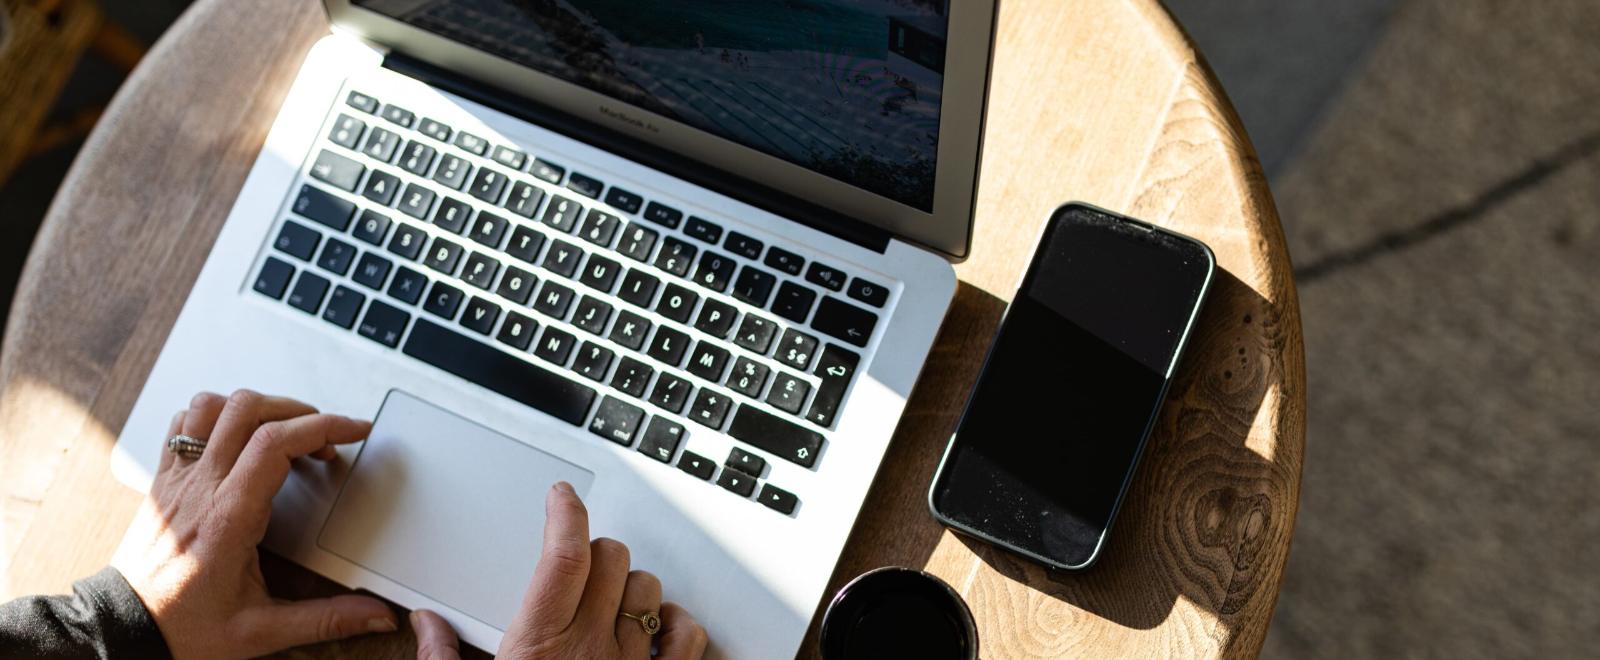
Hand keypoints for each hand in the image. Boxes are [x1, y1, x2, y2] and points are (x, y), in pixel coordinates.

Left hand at [113, 390, 395, 658]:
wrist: (124, 632)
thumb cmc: (182, 630)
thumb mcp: (262, 631)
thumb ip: (325, 620)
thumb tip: (375, 616)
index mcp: (228, 517)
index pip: (277, 443)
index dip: (325, 427)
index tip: (354, 430)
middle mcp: (200, 489)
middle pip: (248, 410)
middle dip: (298, 411)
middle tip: (325, 438)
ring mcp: (176, 480)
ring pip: (211, 406)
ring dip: (255, 406)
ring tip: (283, 429)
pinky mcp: (162, 482)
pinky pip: (181, 424)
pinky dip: (213, 414)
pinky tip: (235, 435)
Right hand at [411, 483, 708, 659]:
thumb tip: (425, 624)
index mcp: (539, 645)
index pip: (564, 552)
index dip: (566, 511)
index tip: (562, 496)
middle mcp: (592, 649)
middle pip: (611, 559)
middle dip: (595, 552)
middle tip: (578, 566)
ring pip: (648, 589)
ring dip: (632, 586)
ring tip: (610, 605)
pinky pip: (688, 635)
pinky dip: (676, 623)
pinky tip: (657, 629)